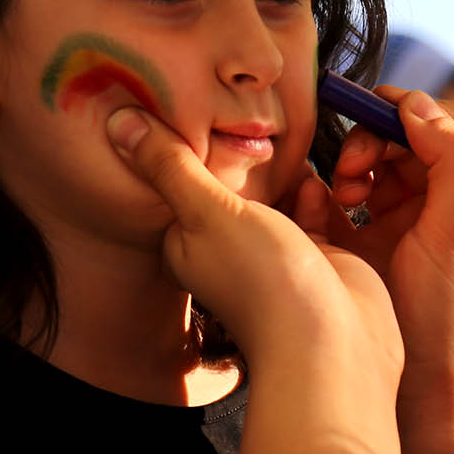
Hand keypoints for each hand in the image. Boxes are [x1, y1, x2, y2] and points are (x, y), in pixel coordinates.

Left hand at [105, 106, 401, 404]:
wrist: (335, 345)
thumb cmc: (263, 283)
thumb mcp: (208, 212)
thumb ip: (170, 165)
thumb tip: (118, 120)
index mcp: (187, 243)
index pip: (180, 184)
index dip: (187, 148)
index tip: (195, 108)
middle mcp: (228, 248)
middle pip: (232, 185)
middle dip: (245, 156)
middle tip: (254, 120)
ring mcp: (275, 253)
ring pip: (276, 193)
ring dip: (288, 172)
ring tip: (294, 149)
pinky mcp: (318, 255)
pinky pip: (313, 208)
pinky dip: (318, 193)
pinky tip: (321, 183)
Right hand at [296, 87, 453, 453]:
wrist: (413, 396)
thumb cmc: (447, 323)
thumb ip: (449, 165)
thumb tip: (422, 106)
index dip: (423, 112)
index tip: (384, 114)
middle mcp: (450, 206)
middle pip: (412, 139)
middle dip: (379, 141)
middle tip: (353, 169)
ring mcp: (409, 223)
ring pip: (378, 162)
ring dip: (354, 165)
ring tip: (342, 195)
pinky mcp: (370, 242)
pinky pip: (346, 197)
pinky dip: (329, 192)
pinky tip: (321, 204)